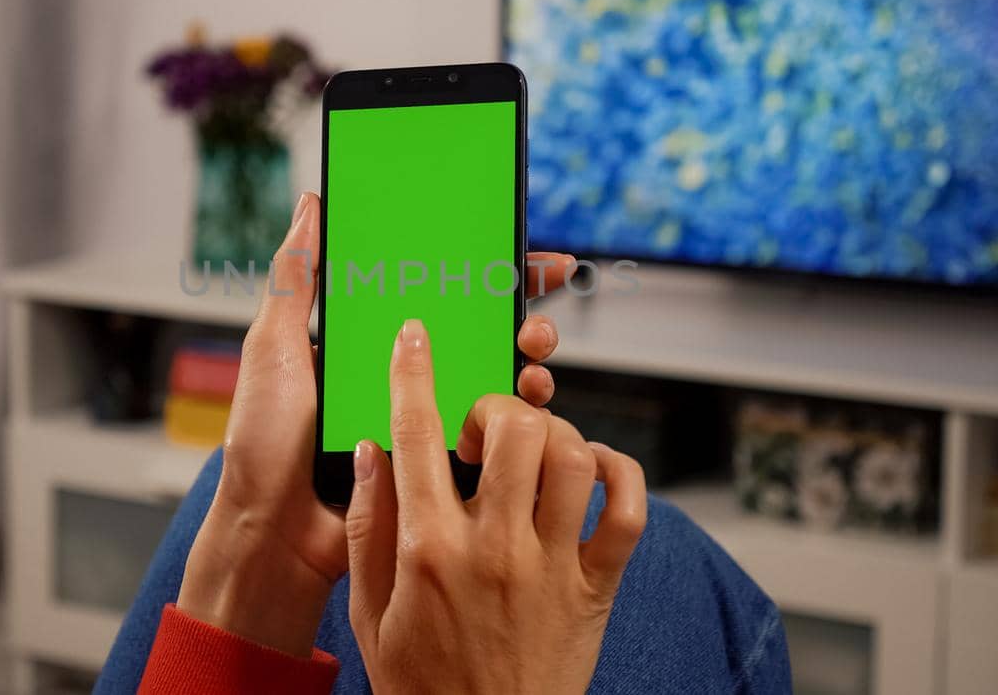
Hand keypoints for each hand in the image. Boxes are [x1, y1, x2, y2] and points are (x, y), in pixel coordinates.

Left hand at [175, 191, 575, 655]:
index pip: (431, 285)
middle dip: (518, 306)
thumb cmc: (265, 441)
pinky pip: (494, 427)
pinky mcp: (441, 457)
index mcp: (367, 336)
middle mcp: (402, 369)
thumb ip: (295, 277)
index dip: (475, 262)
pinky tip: (528, 396)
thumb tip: (311, 203)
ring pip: (495, 371)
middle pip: (476, 324)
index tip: (515, 241)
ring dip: (526, 353)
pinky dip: (521, 408)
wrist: (275, 531)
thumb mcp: (273, 346)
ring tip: (532, 349)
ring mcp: (426, 413)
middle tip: (534, 303)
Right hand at [345, 319, 646, 693]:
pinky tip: (592, 472)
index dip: (414, 373)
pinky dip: (620, 474)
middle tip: (483, 433)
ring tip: (532, 453)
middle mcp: (494, 550)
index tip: (416, 337)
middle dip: (496, 407)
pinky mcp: (596, 589)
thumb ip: (368, 528)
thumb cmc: (423, 687)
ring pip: (572, 457)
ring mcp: (551, 568)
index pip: (418, 436)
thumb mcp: (370, 614)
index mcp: (429, 551)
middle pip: (513, 430)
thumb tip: (373, 452)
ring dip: (554, 434)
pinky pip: (628, 511)